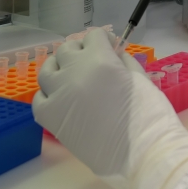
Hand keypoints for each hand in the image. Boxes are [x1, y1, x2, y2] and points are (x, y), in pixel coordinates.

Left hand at [33, 29, 187, 188]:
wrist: (142, 154)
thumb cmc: (148, 115)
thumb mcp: (141, 78)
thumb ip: (123, 60)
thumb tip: (113, 52)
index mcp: (100, 59)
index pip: (93, 35)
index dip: (103, 39)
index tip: (110, 47)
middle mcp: (74, 71)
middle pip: (68, 48)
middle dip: (81, 51)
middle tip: (92, 62)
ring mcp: (58, 94)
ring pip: (47, 69)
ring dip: (59, 67)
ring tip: (70, 76)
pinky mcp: (49, 118)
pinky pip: (39, 98)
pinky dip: (48, 94)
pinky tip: (60, 99)